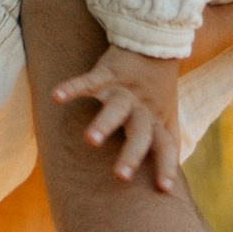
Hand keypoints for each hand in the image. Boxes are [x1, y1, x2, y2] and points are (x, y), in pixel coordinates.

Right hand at [53, 39, 185, 191]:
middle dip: (131, 154)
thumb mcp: (166, 114)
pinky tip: (57, 97)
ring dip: (104, 123)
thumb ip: (169, 140)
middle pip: (140, 133)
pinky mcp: (107, 72)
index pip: (164, 146)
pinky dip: (72, 87)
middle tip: (120, 176)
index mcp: (156, 120)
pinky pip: (89, 80)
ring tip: (90, 141)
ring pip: (116, 108)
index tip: (164, 189)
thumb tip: (175, 168)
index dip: (166, 165)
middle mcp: (142, 108)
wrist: (152, 43)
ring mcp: (124, 90)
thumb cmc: (157, 88)